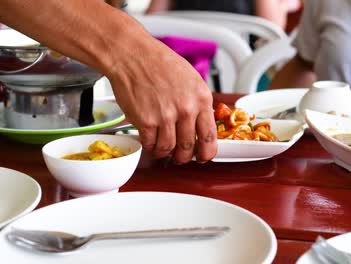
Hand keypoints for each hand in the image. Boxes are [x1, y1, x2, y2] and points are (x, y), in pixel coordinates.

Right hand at [105, 28, 216, 163]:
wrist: (133, 55)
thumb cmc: (159, 63)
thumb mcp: (191, 79)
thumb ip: (198, 103)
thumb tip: (202, 124)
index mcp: (201, 99)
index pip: (209, 136)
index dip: (207, 152)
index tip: (204, 156)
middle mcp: (186, 109)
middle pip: (189, 147)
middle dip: (184, 157)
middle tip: (180, 157)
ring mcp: (166, 116)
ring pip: (168, 149)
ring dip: (165, 153)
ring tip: (161, 148)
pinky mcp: (146, 121)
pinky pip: (150, 144)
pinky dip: (149, 146)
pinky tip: (149, 141)